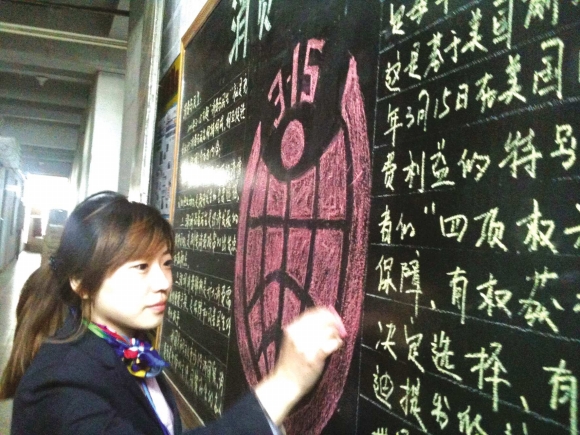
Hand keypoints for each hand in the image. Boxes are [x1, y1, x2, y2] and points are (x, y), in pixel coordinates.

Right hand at [253, 306, 346, 425]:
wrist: (285, 383)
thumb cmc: (290, 362)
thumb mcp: (291, 340)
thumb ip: (304, 328)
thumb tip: (325, 316)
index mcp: (292, 328)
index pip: (312, 312)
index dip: (326, 313)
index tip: (333, 316)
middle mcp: (298, 335)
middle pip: (322, 319)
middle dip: (334, 322)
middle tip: (338, 328)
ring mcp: (306, 346)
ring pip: (329, 331)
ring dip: (336, 334)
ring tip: (335, 339)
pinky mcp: (314, 358)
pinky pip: (331, 344)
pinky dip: (337, 343)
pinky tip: (336, 346)